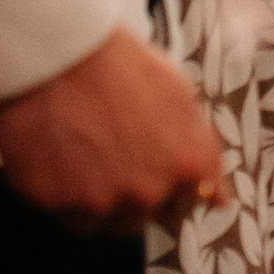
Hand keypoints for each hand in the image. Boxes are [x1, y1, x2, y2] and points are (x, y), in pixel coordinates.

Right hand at [0, 30, 223, 226]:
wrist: (59, 50)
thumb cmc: (121, 66)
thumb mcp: (181, 99)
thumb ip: (204, 154)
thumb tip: (218, 200)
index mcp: (188, 167)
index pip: (186, 205)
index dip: (166, 184)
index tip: (148, 164)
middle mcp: (149, 193)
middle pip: (142, 218)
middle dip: (129, 194)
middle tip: (109, 154)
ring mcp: (99, 202)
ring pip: (100, 222)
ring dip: (94, 200)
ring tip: (81, 154)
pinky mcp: (54, 203)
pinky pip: (61, 214)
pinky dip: (58, 194)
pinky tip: (57, 156)